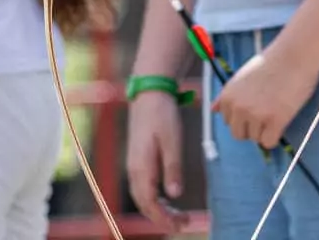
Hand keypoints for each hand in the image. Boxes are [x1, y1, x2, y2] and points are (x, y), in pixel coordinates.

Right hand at [125, 91, 188, 229]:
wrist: (149, 94)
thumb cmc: (162, 115)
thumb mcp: (172, 141)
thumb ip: (173, 168)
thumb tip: (175, 195)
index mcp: (141, 167)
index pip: (149, 203)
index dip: (164, 217)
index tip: (181, 224)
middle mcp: (134, 169)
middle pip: (144, 204)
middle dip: (162, 218)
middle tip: (183, 224)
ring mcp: (134, 165)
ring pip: (143, 197)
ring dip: (158, 210)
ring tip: (178, 216)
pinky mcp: (138, 160)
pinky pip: (143, 187)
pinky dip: (154, 199)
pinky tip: (167, 200)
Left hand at [214, 48, 317, 150]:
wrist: (293, 56)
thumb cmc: (270, 63)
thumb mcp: (241, 77)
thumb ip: (227, 96)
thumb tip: (212, 109)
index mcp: (227, 96)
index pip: (228, 122)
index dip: (243, 117)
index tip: (255, 106)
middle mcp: (237, 107)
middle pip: (239, 135)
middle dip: (251, 127)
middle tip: (266, 112)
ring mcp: (255, 115)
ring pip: (255, 139)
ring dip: (265, 130)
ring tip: (275, 111)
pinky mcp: (274, 121)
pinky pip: (269, 143)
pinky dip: (275, 137)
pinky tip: (281, 122)